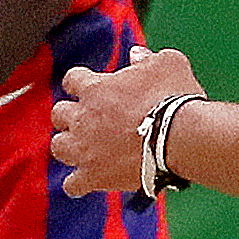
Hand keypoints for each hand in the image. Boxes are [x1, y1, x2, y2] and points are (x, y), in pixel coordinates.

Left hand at [54, 46, 195, 198]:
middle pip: (59, 113)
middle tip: (88, 119)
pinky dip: (78, 184)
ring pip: (58, 147)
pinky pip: (73, 184)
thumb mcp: (168, 64)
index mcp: (95, 88)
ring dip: (69, 146)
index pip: (72, 79)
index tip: (89, 86)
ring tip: (83, 148)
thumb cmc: (175, 98)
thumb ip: (147, 58)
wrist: (180, 138)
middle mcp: (82, 118)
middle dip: (70, 115)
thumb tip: (136, 54)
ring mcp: (84, 149)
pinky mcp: (93, 176)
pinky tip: (86, 182)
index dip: (80, 82)